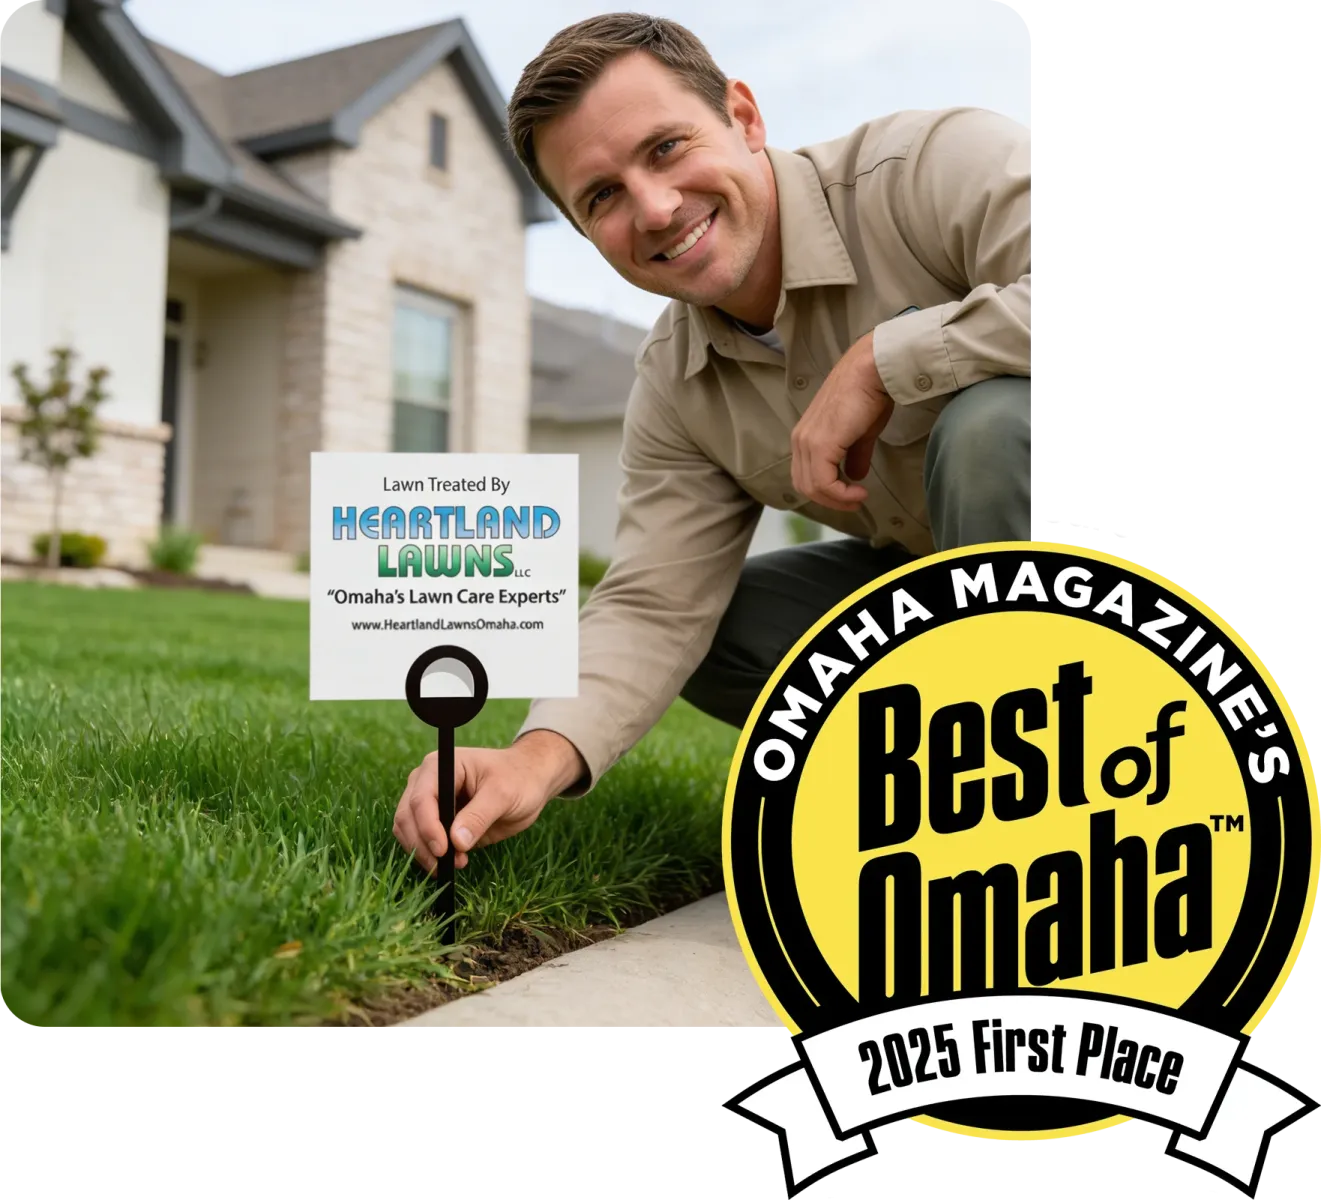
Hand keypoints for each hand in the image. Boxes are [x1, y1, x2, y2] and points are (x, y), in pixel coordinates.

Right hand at [392, 730, 585, 871]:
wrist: (529, 781)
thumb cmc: (518, 779)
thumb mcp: (503, 794)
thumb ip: (479, 816)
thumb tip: (456, 841)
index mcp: (440, 766)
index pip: (421, 798)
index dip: (427, 827)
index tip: (442, 850)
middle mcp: (427, 782)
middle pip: (407, 816)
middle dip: (422, 844)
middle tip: (446, 866)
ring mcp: (429, 802)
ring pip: (407, 831)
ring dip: (424, 853)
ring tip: (456, 863)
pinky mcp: (436, 821)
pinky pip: (420, 840)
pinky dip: (430, 855)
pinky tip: (455, 861)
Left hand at [790, 332, 893, 510]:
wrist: (873, 371)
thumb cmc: (869, 394)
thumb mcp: (861, 432)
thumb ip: (855, 456)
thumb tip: (856, 476)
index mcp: (805, 435)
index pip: (805, 475)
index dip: (827, 492)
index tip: (852, 496)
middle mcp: (800, 439)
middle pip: (805, 485)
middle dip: (831, 501)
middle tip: (855, 502)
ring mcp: (807, 442)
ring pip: (812, 487)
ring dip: (837, 500)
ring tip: (859, 498)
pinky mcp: (820, 445)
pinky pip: (824, 482)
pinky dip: (840, 494)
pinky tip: (859, 492)